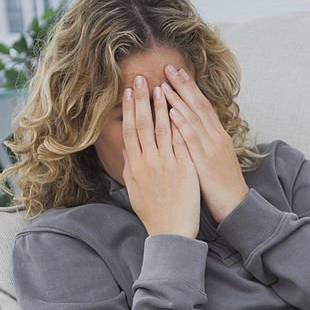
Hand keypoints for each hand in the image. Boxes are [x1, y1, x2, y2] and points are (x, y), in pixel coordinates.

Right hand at [121, 74, 200, 238]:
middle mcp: (148, 162)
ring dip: (161, 106)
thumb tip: (126, 149)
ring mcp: (166, 164)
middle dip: (141, 99)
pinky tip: (179, 108)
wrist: (170, 231)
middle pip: (143, 124)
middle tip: (140, 78)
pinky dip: (179, 124)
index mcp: (134, 166)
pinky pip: (181, 142)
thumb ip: (129, 168)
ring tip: (160, 87)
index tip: (128, 91)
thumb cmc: (153, 212)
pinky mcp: (183, 168)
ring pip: (162, 129)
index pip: (130, 131)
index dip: (129, 109)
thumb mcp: (135, 190)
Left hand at [159, 63, 249, 224]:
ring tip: (164, 84)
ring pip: (194, 118)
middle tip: (168, 67)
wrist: (236, 206)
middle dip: (183, 85)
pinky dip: (182, 124)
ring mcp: (212, 149)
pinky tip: (171, 113)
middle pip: (198, 105)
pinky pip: (192, 140)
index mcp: (218, 136)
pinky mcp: (206, 162)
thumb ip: (202, 145)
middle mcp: (216, 137)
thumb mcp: (214, 160)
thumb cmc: (223, 187)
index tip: (177, 73)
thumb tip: (188, 134)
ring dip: (178, 100)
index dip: (189, 88)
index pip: (203, 106)